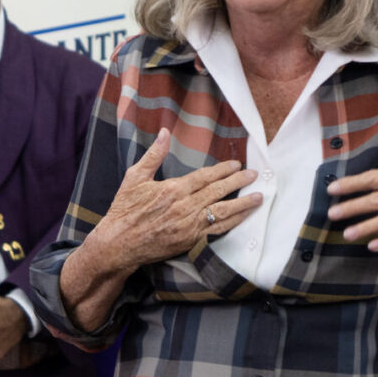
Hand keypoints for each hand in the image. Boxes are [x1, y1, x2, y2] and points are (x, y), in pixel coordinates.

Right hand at [88, 128, 262, 271]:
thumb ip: (153, 155)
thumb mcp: (135, 177)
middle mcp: (185, 208)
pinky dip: (233, 223)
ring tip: (258, 197)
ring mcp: (190, 226)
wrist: (119, 244)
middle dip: (238, 183)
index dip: (223, 170)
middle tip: (254, 175)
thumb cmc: (125, 210)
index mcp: (173, 190)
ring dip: (242, 204)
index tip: (236, 164)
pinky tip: (243, 217)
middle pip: (218, 192)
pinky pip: (217, 231)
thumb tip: (164, 132)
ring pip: (222, 213)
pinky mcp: (191, 241)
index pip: (205, 177)